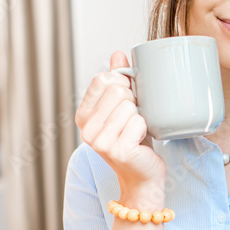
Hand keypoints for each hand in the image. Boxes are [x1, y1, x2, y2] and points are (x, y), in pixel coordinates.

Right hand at [75, 50, 166, 192]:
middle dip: (134, 101)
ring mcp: (100, 142)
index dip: (122, 84)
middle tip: (134, 120)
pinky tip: (140, 141)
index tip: (127, 100)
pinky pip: (139, 121)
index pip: (102, 79)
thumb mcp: (124, 107)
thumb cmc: (134, 139)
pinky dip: (146, 128)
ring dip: (141, 117)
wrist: (143, 175)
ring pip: (129, 106)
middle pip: (117, 91)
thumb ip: (118, 80)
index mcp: (83, 116)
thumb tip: (118, 53)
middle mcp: (86, 130)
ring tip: (136, 132)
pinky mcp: (118, 150)